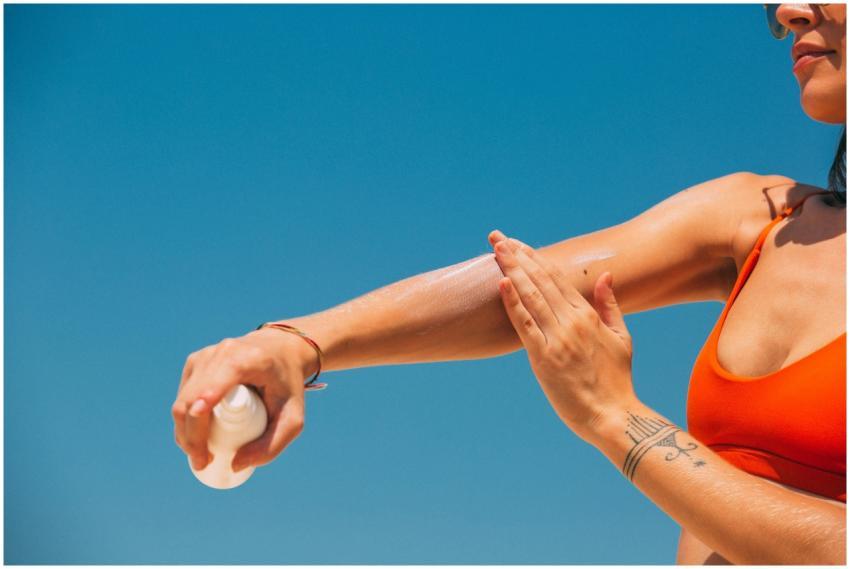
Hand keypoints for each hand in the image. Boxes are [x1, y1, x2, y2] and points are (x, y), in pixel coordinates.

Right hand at [172, 327, 314, 471]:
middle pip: (192, 400)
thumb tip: (235, 465)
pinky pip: (183, 395)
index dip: (200, 417)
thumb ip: (272, 445)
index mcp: (246, 359)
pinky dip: (185, 418)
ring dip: (184, 431)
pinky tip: (195, 435)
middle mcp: (221, 352)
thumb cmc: (288, 385)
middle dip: (191, 437)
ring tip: (200, 454)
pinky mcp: (195, 360)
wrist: (282, 350)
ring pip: (183, 399)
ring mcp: (205, 355)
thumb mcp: (293, 417)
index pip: (213, 387)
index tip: (200, 448)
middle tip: (203, 462)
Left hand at [488, 230, 638, 443]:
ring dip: (512, 270)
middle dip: (518, 256)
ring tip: (496, 249)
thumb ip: (609, 305)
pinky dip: (513, 303)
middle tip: (497, 237)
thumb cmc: (616, 379)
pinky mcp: (543, 358)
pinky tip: (502, 283)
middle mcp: (571, 322)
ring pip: (531, 296)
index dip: (535, 258)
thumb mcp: (621, 337)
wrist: (613, 415)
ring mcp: (557, 339)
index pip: (557, 278)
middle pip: (540, 280)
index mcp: (587, 316)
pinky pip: (524, 325)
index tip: (518, 243)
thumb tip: (606, 275)